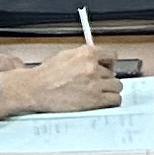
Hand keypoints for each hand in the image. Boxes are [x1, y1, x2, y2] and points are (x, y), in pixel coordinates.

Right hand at [0, 47, 121, 117]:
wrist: (37, 89)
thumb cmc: (46, 75)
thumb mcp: (66, 55)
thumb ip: (83, 56)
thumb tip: (96, 60)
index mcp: (86, 53)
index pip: (111, 55)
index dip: (110, 63)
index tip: (108, 67)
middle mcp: (93, 66)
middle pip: (113, 73)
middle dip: (106, 78)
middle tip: (97, 83)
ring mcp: (95, 83)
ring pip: (117, 86)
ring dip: (110, 90)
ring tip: (100, 93)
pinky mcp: (95, 99)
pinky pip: (115, 99)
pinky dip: (111, 101)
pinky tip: (104, 101)